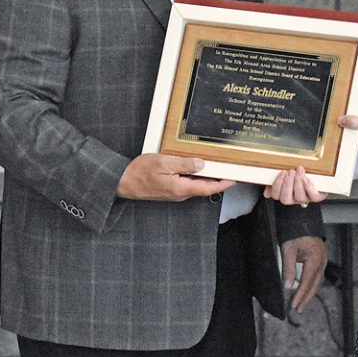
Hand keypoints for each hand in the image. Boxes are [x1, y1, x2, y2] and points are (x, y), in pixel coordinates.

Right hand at [117, 153, 235, 200]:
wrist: (122, 182)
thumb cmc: (139, 172)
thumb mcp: (163, 163)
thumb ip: (183, 164)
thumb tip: (201, 164)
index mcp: (180, 188)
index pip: (207, 188)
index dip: (223, 184)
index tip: (234, 179)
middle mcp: (179, 193)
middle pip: (204, 187)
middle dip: (218, 180)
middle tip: (230, 170)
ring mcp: (175, 192)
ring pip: (196, 185)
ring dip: (207, 178)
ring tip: (218, 167)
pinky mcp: (170, 189)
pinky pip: (187, 183)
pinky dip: (196, 176)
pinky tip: (198, 167)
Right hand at [263, 166, 327, 205]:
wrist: (318, 177)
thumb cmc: (299, 175)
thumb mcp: (285, 176)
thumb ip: (274, 182)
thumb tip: (267, 193)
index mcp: (285, 194)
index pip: (275, 195)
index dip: (277, 185)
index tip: (282, 172)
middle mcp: (294, 199)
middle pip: (285, 199)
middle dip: (287, 184)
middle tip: (290, 172)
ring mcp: (305, 199)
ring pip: (299, 197)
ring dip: (298, 183)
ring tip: (299, 171)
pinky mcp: (317, 197)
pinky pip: (313, 197)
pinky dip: (309, 187)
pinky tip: (306, 178)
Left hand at [281, 235, 326, 312]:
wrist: (303, 218)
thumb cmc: (296, 232)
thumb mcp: (288, 250)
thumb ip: (288, 269)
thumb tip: (287, 286)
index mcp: (314, 260)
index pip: (307, 283)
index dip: (300, 296)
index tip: (293, 305)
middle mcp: (321, 262)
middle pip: (314, 285)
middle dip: (306, 298)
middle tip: (297, 309)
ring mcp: (322, 260)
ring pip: (316, 281)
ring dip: (308, 292)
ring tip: (300, 303)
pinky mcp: (320, 259)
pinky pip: (316, 275)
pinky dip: (310, 284)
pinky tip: (305, 289)